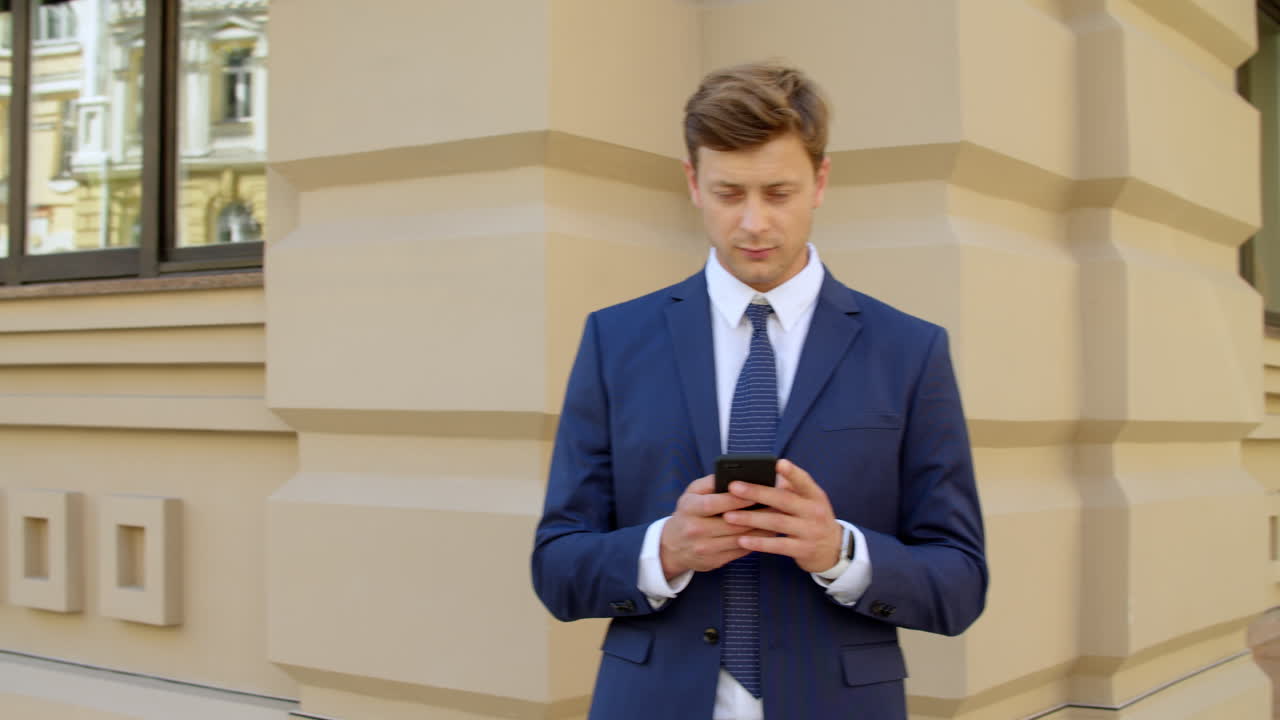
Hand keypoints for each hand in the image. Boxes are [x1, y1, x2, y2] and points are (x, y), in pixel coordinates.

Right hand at [659, 474, 773, 579]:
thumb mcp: (691, 493)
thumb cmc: (688, 513)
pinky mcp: (715, 561)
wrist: (672, 547)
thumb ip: (710, 482)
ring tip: (779, 517)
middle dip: (757, 514)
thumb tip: (734, 474)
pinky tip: (769, 532)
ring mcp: (705, 548)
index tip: (758, 492)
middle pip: (732, 523)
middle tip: (778, 504)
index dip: (738, 499)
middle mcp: (696, 529)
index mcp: (690, 508)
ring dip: (762, 529)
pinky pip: (741, 551)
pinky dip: (757, 541)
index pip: (715, 503)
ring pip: (740, 538)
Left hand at [721, 459, 843, 573]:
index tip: (778, 463)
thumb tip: (763, 473)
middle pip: (783, 499)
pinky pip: (778, 546)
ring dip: (751, 519)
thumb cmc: (812, 518)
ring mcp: (809, 531)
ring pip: (777, 522)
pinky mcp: (803, 550)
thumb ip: (790, 488)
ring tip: (728, 516)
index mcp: (814, 495)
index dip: (792, 472)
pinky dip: (759, 543)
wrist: (834, 550)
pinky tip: (741, 540)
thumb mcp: (809, 501)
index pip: (803, 480)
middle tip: (733, 487)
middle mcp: (814, 511)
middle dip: (757, 492)